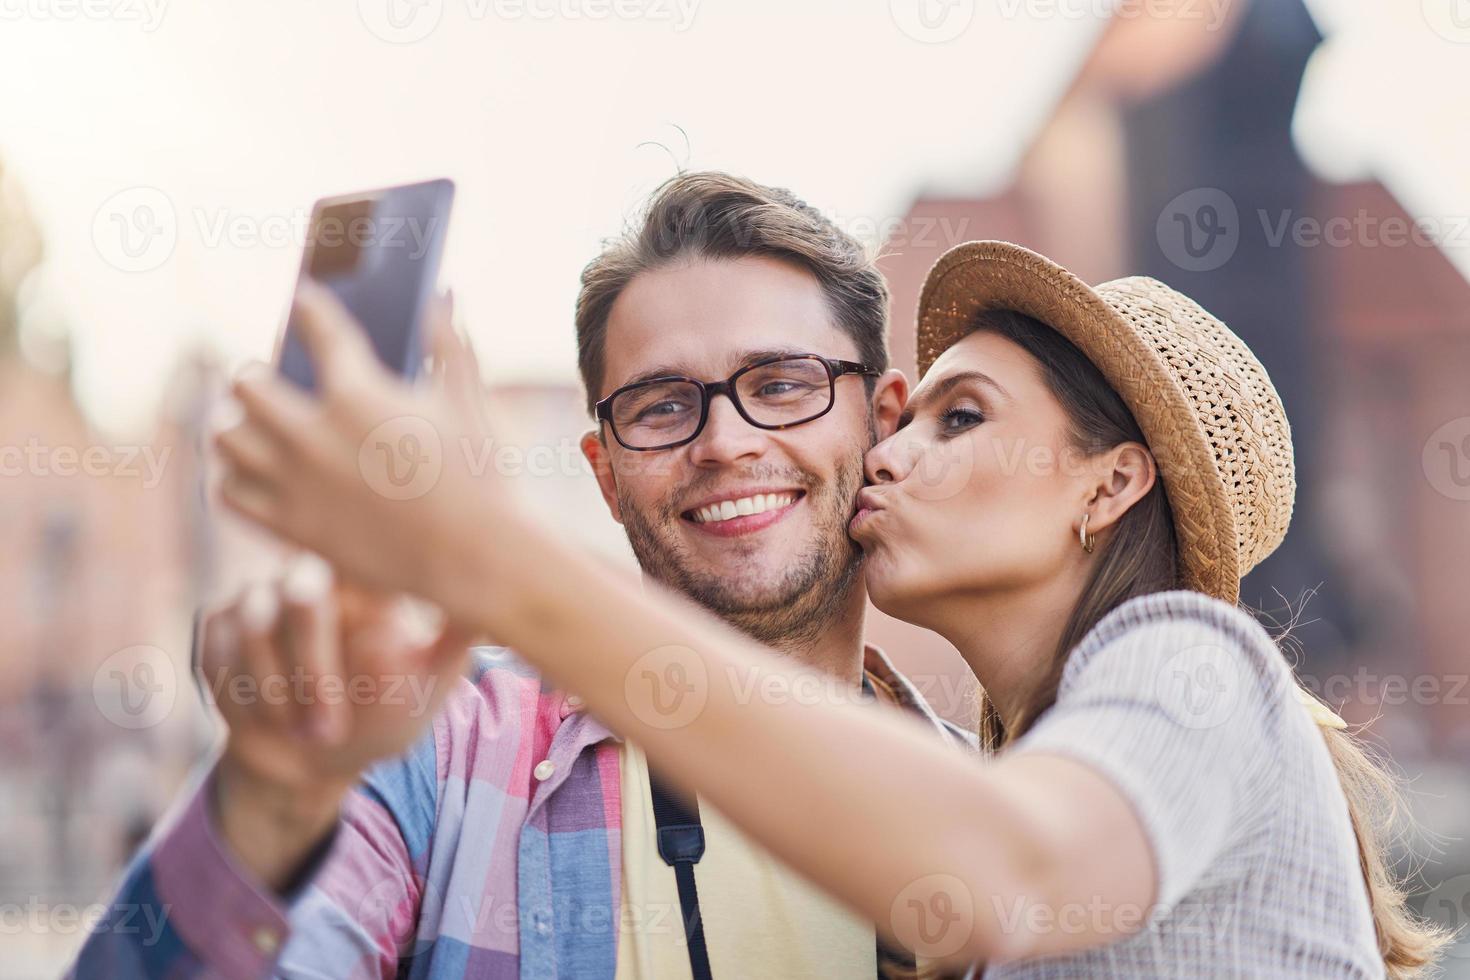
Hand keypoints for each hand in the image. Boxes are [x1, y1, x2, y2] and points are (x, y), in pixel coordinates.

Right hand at [198, 554, 470, 888]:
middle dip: (314, 666)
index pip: (360, 558)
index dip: (362, 595)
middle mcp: (313, 577)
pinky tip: (271, 720)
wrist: (314, 764)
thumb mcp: (430, 688)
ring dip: (279, 692)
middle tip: (331, 729)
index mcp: (366, 582)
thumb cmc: (382, 718)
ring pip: (254, 619)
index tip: (376, 651)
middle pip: (302, 584)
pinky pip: (219, 650)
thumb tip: (494, 602)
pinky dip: (245, 696)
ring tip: (310, 733)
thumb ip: (455, 644)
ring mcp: (261, 597)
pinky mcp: (218, 626)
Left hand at [215, 281, 519, 619]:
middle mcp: (312, 435)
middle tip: (263, 376)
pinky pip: (229, 493)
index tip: (305, 300)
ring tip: (248, 424)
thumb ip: (448, 342)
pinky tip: (255, 471)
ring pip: (226, 437)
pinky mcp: (290, 526)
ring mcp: (295, 483)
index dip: (309, 307)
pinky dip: (233, 477)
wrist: (472, 557)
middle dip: (254, 373)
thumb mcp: (467, 399)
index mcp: (357, 393)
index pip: (317, 328)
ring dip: (234, 423)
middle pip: (245, 384)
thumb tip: (440, 296)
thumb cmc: (478, 475)